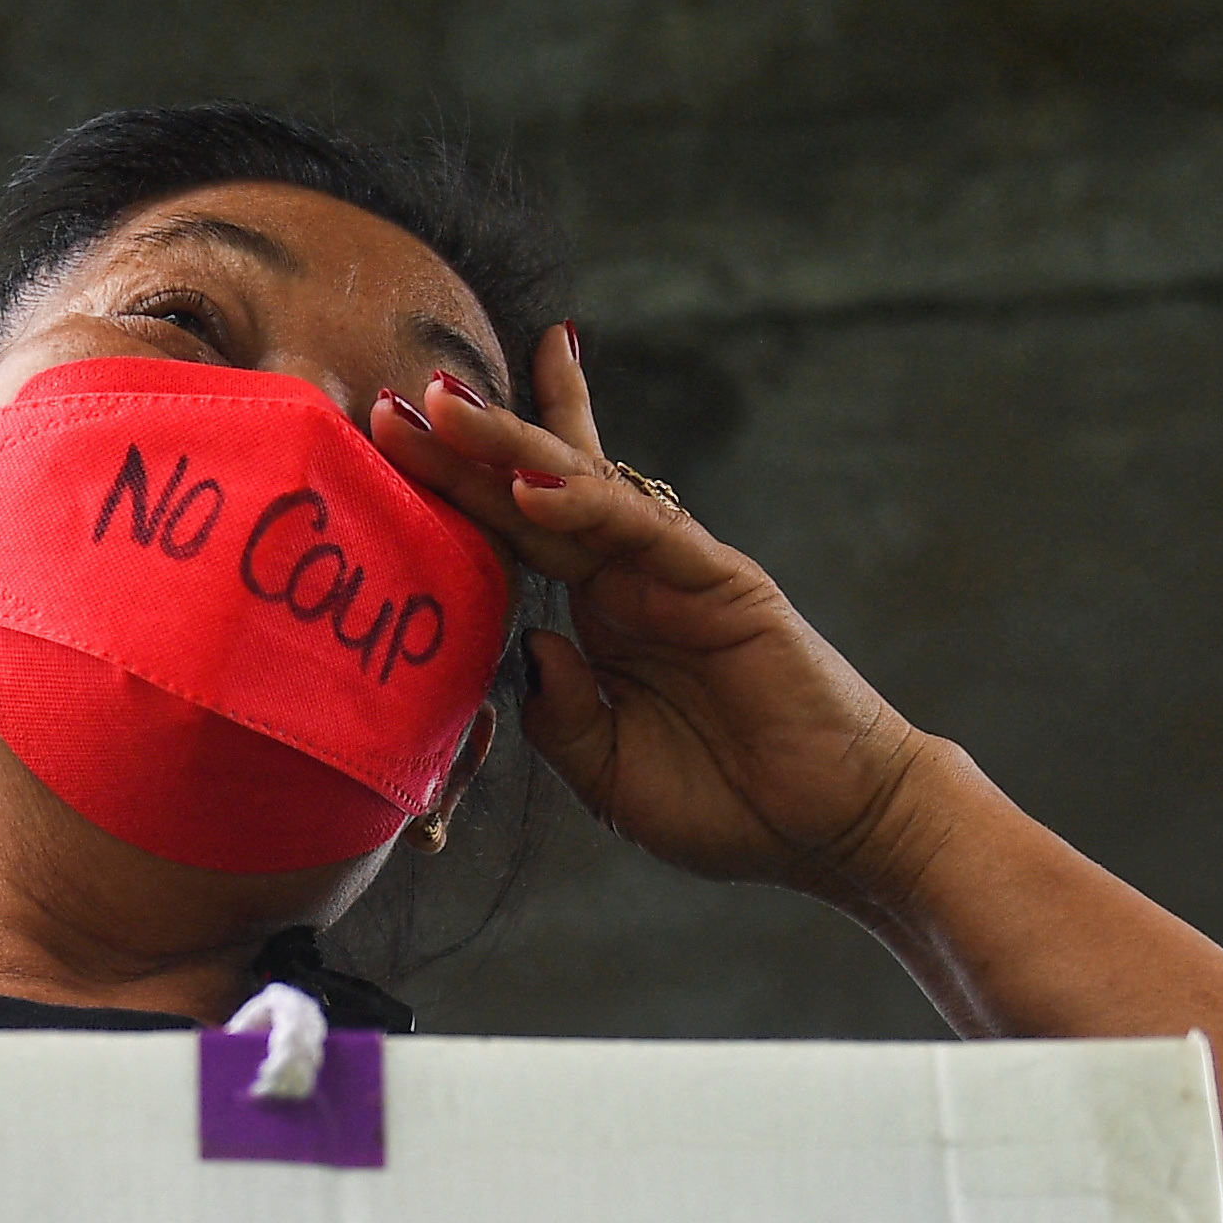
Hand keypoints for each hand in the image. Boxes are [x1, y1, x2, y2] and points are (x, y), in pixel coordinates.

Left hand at [371, 329, 945, 909]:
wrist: (831, 828)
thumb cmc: (725, 804)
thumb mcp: (606, 775)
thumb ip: (559, 716)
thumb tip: (526, 645)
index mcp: (596, 619)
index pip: (515, 534)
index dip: (458, 490)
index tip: (391, 447)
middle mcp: (629, 582)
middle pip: (533, 494)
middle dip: (466, 446)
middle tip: (398, 393)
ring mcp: (674, 575)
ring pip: (581, 492)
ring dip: (512, 447)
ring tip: (450, 406)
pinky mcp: (723, 584)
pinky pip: (645, 533)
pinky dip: (588, 503)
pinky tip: (532, 482)